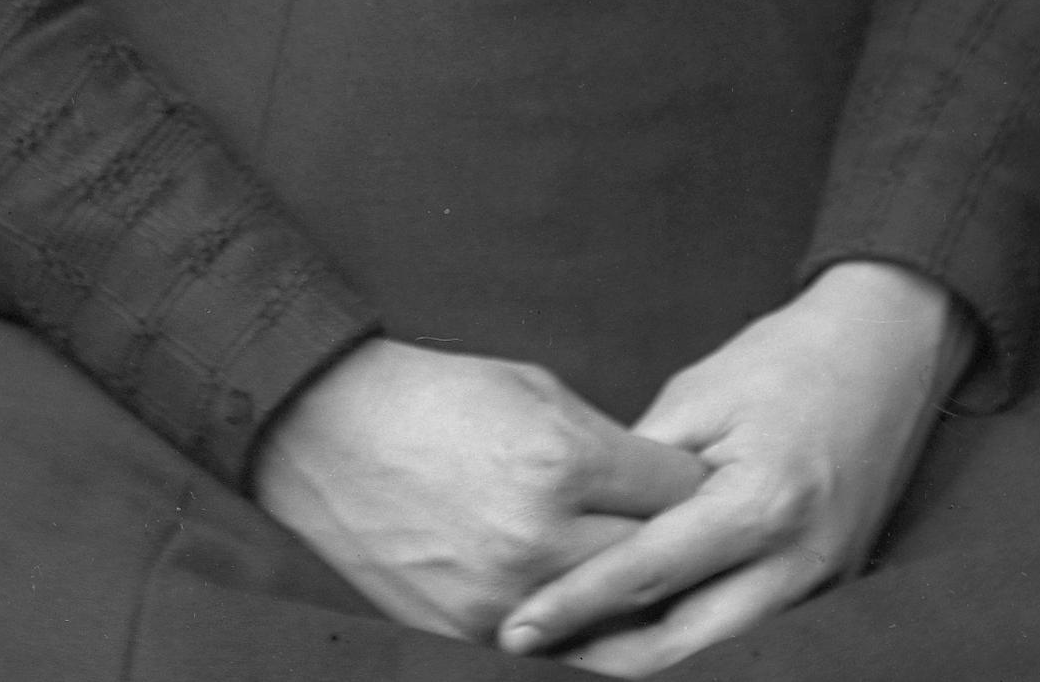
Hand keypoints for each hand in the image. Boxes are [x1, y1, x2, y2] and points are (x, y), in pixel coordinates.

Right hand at [251, 336, 708, 642]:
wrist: (330, 436)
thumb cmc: (437, 399)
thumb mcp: (535, 392)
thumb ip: (605, 447)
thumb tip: (659, 486)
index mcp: (563, 460)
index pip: (676, 493)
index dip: (695, 485)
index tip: (709, 483)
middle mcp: (540, 536)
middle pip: (654, 564)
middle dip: (677, 547)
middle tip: (692, 536)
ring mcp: (503, 595)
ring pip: (611, 621)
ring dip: (630, 598)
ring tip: (644, 577)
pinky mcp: (468, 631)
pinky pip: (553, 645)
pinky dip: (575, 625)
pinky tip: (583, 600)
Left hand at [497, 262, 972, 673]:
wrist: (884, 353)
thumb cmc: (783, 362)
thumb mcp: (698, 395)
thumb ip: (641, 468)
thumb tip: (579, 519)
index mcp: (759, 503)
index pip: (650, 572)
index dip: (578, 603)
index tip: (521, 625)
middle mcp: (796, 560)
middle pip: (687, 644)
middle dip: (607, 656)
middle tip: (536, 651)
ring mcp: (820, 583)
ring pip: (720, 652)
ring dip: (649, 655)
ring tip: (579, 647)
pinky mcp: (828, 587)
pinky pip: (752, 631)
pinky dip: (695, 636)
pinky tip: (644, 626)